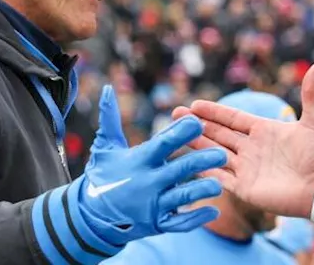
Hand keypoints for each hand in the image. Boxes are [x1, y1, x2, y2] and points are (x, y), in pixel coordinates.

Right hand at [76, 85, 226, 243]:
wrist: (91, 216)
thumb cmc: (102, 174)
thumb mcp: (105, 146)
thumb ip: (110, 118)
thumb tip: (107, 88)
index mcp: (138, 161)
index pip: (162, 144)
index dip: (180, 133)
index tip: (197, 121)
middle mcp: (147, 183)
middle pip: (178, 170)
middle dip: (201, 161)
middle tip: (223, 154)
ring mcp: (152, 206)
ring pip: (182, 197)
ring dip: (201, 190)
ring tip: (219, 184)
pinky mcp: (156, 224)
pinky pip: (180, 222)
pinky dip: (196, 218)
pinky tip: (214, 210)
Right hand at [173, 62, 313, 218]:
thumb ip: (311, 93)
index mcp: (263, 130)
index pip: (232, 118)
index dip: (214, 111)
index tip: (194, 104)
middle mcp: (251, 148)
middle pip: (219, 134)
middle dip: (197, 124)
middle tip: (175, 114)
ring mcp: (247, 168)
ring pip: (215, 153)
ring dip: (196, 144)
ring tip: (176, 135)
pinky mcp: (246, 188)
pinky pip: (220, 178)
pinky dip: (205, 171)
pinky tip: (188, 163)